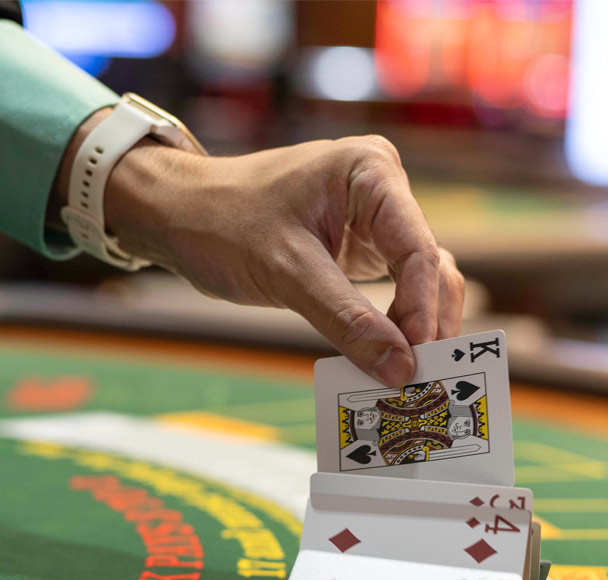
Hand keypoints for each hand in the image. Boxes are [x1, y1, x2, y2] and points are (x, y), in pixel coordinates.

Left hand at [74, 121, 463, 386]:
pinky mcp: (363, 248)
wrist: (177, 214)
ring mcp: (376, 220)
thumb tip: (400, 368)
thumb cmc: (222, 222)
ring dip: (417, 329)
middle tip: (427, 380)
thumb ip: (346, 319)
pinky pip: (394, 290)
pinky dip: (394, 326)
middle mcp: (384, 189)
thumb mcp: (286, 271)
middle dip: (428, 323)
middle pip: (430, 265)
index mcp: (372, 172)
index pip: (418, 247)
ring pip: (420, 281)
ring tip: (412, 378)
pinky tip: (389, 361)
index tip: (418, 359)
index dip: (423, 308)